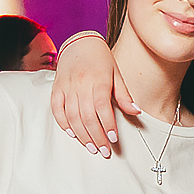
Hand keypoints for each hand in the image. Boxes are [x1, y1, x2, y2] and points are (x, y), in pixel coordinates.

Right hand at [48, 34, 137, 157]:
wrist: (80, 43)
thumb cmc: (101, 60)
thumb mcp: (117, 74)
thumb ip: (124, 95)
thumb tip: (136, 112)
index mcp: (99, 79)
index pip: (102, 106)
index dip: (108, 124)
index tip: (113, 139)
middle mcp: (81, 83)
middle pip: (87, 115)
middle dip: (96, 136)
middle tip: (104, 151)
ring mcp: (67, 86)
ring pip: (72, 115)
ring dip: (82, 134)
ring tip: (91, 147)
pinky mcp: (56, 88)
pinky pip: (56, 109)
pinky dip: (63, 123)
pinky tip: (72, 134)